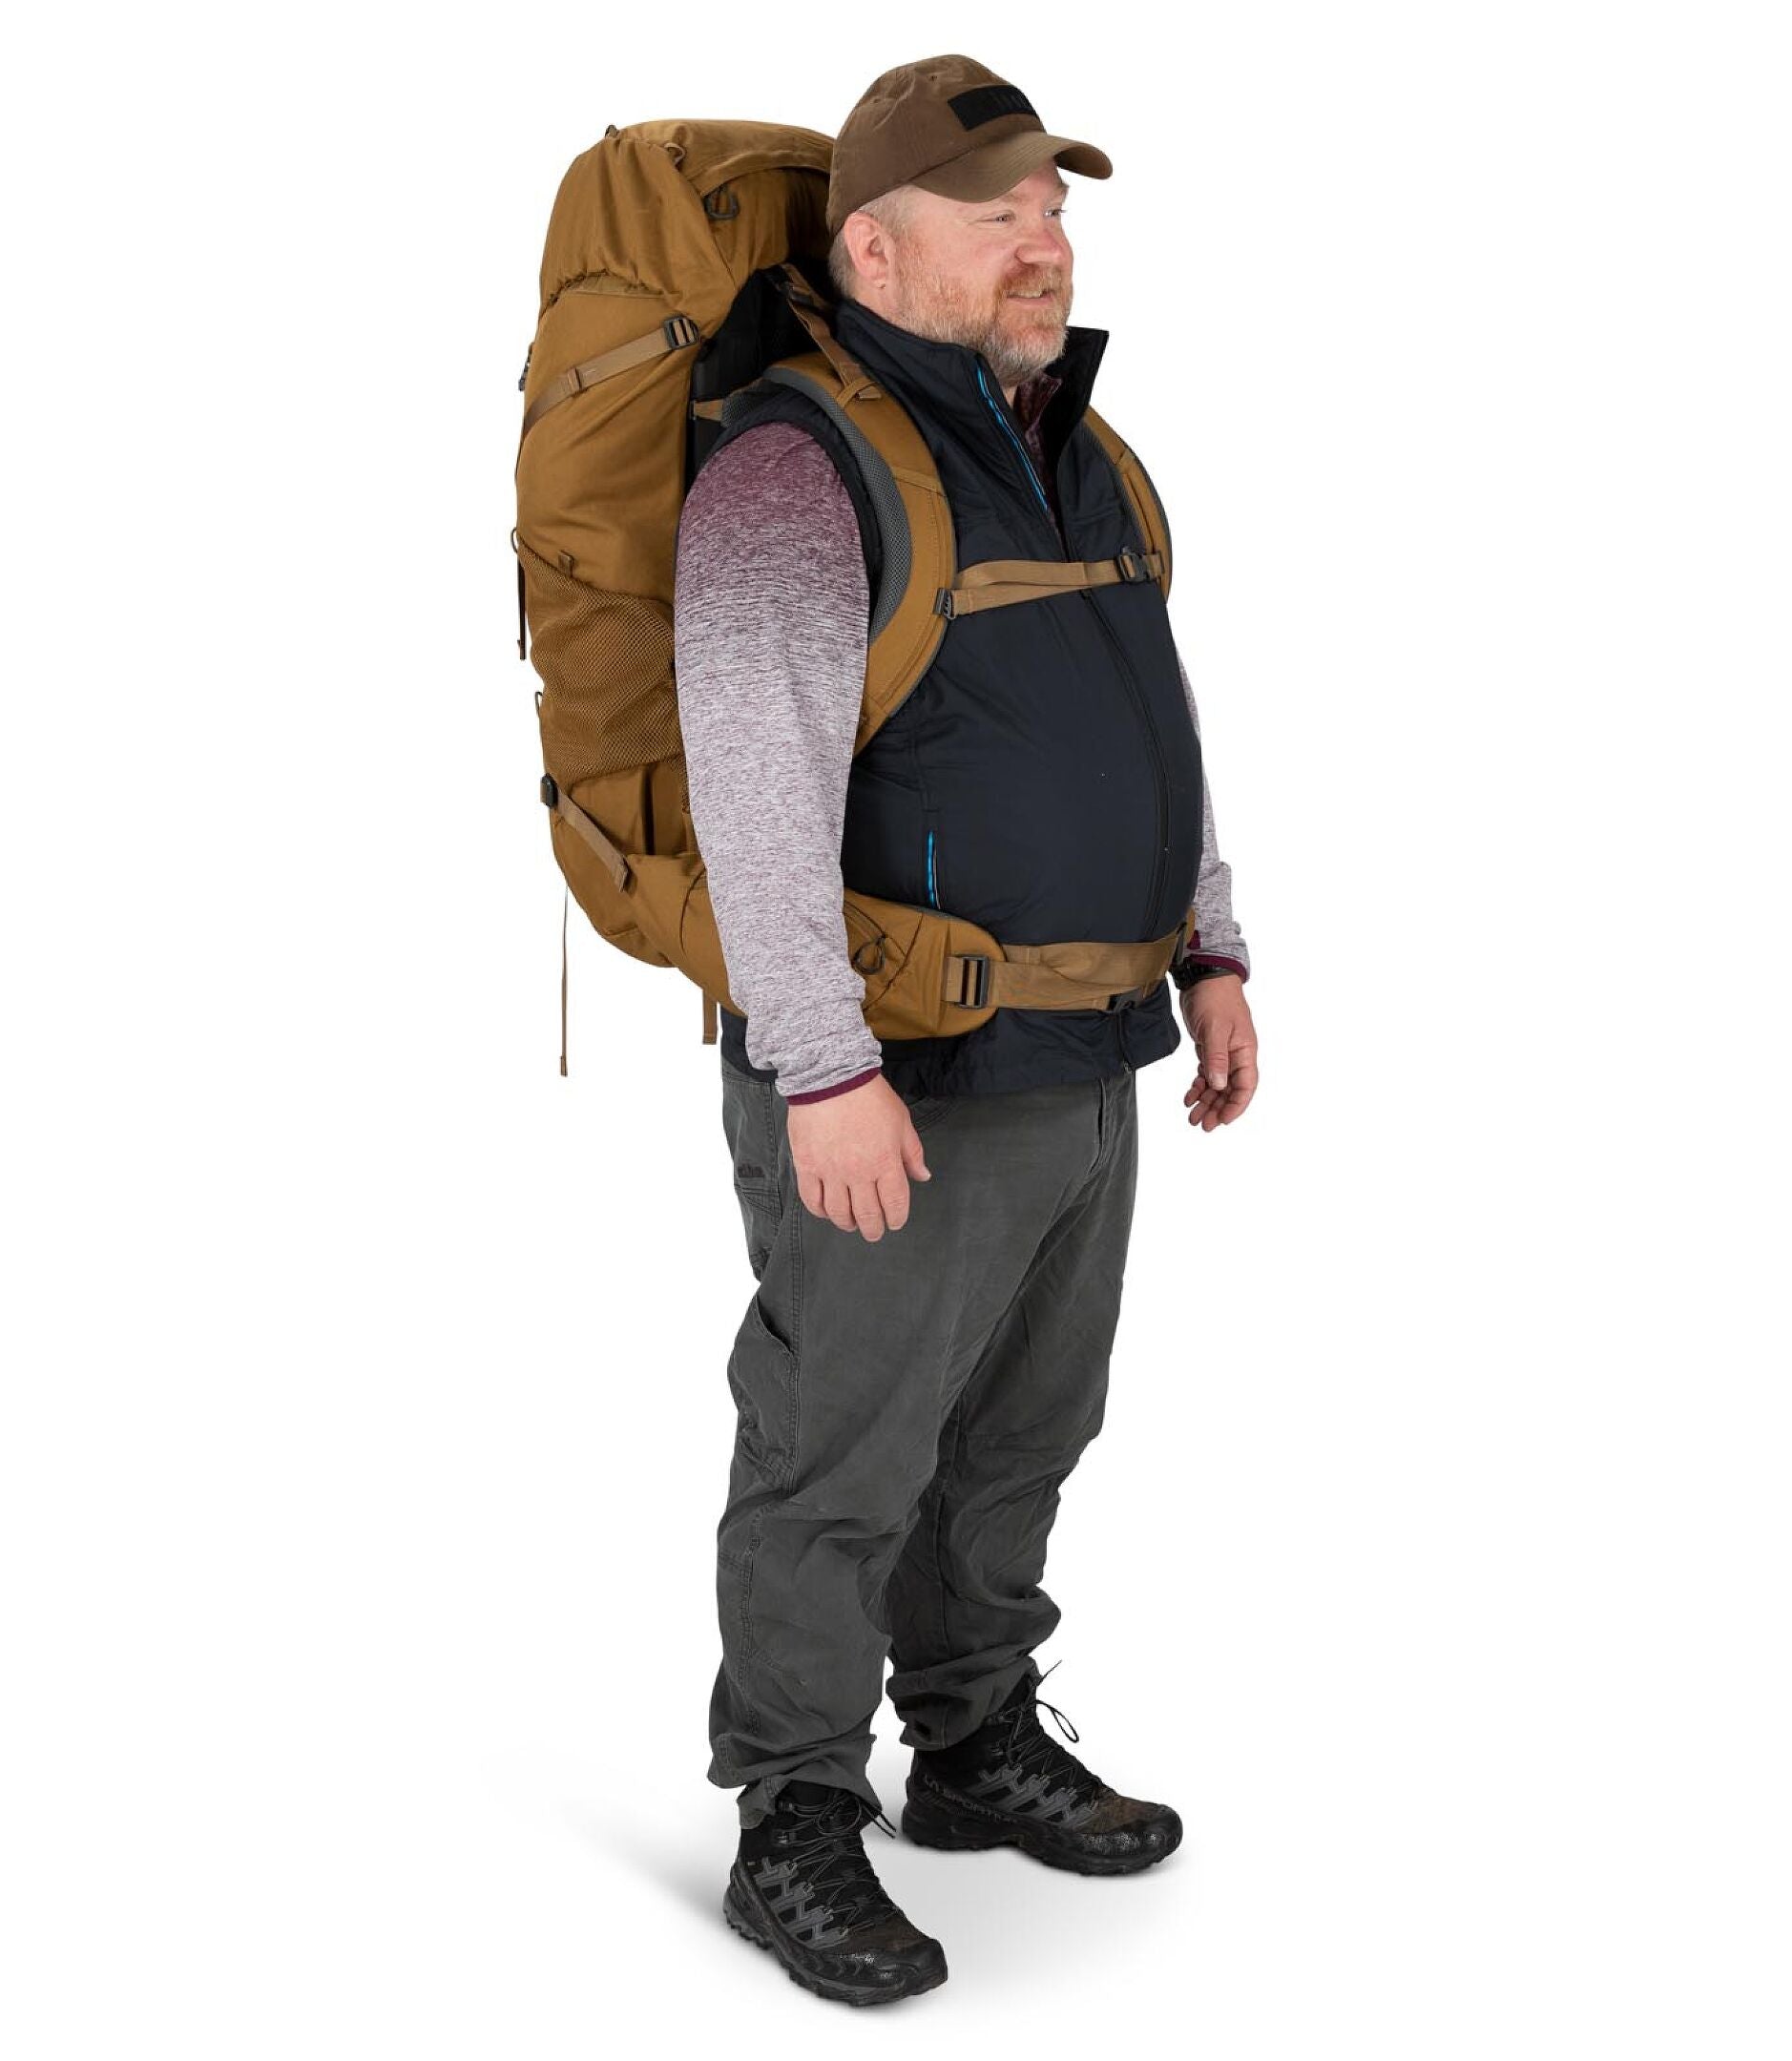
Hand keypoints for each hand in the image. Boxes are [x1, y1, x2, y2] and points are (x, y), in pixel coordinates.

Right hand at [786, 1075, 932, 1240]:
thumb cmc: (869, 1096)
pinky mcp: (807, 1166)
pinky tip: (828, 1211)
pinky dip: (821, 1211)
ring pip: (840, 1213)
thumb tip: (923, 1176)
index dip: (897, 1218)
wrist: (830, 1078)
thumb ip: (912, 1152)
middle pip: (868, 1215)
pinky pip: (813, 1200)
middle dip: (874, 1229)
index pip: (894, 1204)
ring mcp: (831, 1172)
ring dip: (848, 1224)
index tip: (895, 1222)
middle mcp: (859, 1173)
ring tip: (852, 1223)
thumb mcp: (901, 1121)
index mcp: (885, 1162)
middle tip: (874, 1232)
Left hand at [1180, 975, 1258, 1129]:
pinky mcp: (1209, 1048)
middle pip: (1230, 1089)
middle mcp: (1236, 1054)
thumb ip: (1216, 1058)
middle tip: (1202, 1124)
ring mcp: (1223, 1052)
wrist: (1204, 977)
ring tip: (1192, 1116)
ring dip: (1206, 1101)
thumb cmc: (1215, 998)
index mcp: (1245, 1051)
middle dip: (1217, 1108)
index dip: (1236, 1105)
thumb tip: (1218, 1085)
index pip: (1246, 1085)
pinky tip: (1189, 1096)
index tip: (1222, 1120)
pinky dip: (1199, 1086)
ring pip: (1217, 1084)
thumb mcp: (1215, 1028)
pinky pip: (1207, 1073)